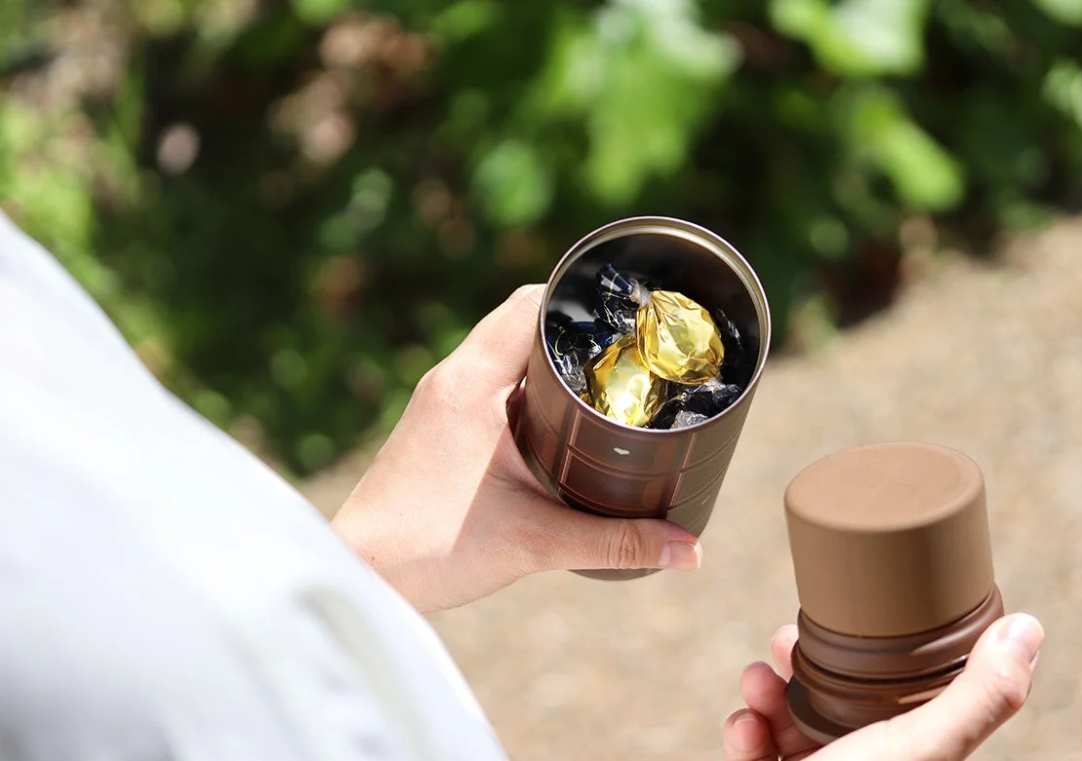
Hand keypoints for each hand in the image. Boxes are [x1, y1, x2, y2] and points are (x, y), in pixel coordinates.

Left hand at [331, 285, 702, 611]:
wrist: (362, 576)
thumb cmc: (430, 549)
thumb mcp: (536, 543)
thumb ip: (616, 542)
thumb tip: (691, 552)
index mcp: (470, 382)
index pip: (530, 303)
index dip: (581, 297)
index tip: (630, 312)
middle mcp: (452, 377)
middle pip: (522, 318)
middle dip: (578, 326)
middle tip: (634, 348)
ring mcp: (442, 397)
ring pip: (505, 348)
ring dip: (551, 355)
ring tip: (608, 376)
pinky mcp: (439, 421)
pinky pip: (492, 377)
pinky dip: (528, 382)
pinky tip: (561, 416)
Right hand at [723, 613, 1043, 760]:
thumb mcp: (924, 750)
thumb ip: (977, 698)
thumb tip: (1030, 627)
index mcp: (914, 757)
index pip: (902, 693)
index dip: (872, 652)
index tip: (846, 623)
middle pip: (836, 700)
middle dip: (801, 666)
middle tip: (784, 645)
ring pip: (788, 719)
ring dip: (765, 692)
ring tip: (757, 685)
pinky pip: (755, 748)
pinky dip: (743, 731)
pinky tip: (744, 729)